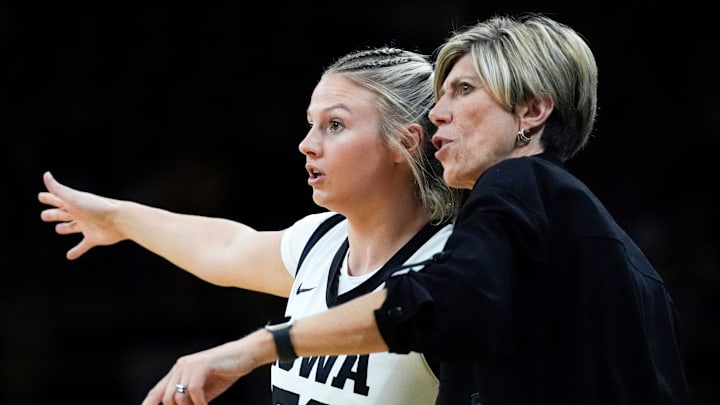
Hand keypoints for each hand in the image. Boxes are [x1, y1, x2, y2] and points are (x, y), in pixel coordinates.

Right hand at [38, 171, 124, 258]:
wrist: (120, 220)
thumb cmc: (97, 207)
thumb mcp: (74, 198)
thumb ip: (58, 189)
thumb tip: (46, 175)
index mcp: (74, 203)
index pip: (57, 199)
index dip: (49, 198)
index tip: (41, 196)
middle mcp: (80, 214)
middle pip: (62, 214)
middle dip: (54, 214)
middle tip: (44, 215)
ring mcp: (87, 226)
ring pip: (72, 227)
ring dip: (65, 229)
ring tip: (58, 229)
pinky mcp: (93, 238)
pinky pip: (83, 246)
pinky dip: (76, 251)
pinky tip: (69, 256)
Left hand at [141, 334, 267, 404]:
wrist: (245, 354)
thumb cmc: (226, 371)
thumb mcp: (204, 389)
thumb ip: (190, 398)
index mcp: (178, 372)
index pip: (156, 393)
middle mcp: (180, 367)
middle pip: (167, 398)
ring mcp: (190, 365)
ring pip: (179, 396)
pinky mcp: (201, 365)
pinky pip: (193, 391)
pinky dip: (199, 403)